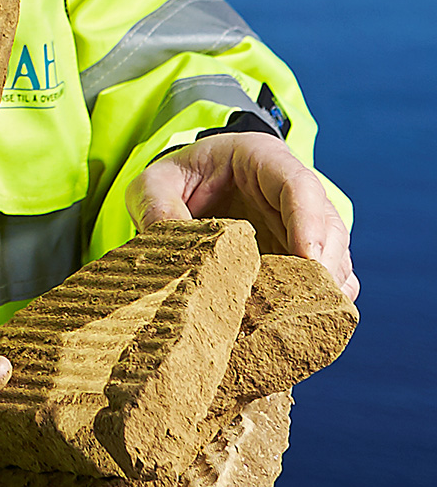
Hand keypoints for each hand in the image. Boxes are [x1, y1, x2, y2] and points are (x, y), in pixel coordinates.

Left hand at [127, 131, 358, 299]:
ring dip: (322, 290)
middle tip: (309, 303)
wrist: (184, 185)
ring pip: (332, 256)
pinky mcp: (295, 254)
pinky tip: (295, 326)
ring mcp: (299, 225)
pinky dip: (314, 303)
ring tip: (299, 322)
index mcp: (262, 160)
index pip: (298, 184)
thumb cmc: (174, 178)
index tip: (309, 257)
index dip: (309, 220)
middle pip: (328, 226)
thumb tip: (175, 255)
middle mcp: (291, 193)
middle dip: (324, 265)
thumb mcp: (154, 183)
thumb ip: (158, 209)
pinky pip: (321, 278)